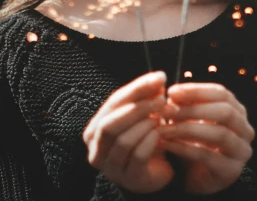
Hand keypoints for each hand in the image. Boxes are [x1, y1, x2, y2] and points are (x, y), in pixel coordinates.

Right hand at [83, 70, 173, 192]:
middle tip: (161, 99)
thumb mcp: (145, 113)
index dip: (136, 88)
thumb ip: (147, 96)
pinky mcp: (129, 179)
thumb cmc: (146, 137)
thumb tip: (158, 78)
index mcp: (95, 130)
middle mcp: (96, 151)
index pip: (112, 103)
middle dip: (137, 108)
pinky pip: (136, 157)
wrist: (159, 169)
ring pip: (122, 141)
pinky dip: (149, 141)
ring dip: (144, 124)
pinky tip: (160, 133)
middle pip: (110, 123)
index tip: (159, 77)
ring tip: (161, 117)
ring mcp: (111, 168)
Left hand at [157, 82, 254, 194]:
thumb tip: (173, 93)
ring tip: (163, 129)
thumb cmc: (193, 142)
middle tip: (166, 110)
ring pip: (220, 134)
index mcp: (238, 112)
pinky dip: (184, 148)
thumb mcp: (190, 119)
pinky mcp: (231, 171)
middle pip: (225, 112)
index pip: (222, 94)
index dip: (197, 90)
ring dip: (187, 129)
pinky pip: (207, 156)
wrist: (195, 178)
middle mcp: (245, 130)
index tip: (171, 91)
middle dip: (193, 109)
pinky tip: (166, 144)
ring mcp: (241, 152)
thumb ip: (186, 105)